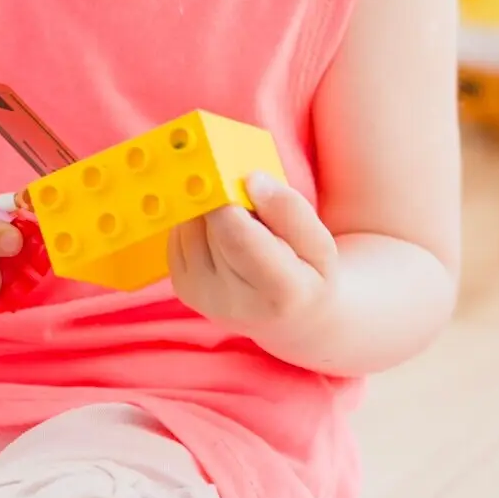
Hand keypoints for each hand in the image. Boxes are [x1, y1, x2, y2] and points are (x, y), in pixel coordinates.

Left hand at [168, 174, 337, 330]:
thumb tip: (251, 180)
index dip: (230, 199)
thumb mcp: (319, 243)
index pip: (237, 236)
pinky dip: (198, 225)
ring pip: (190, 226)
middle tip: (248, 204)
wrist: (289, 319)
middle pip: (212, 225)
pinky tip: (221, 236)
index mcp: (280, 292)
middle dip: (226, 201)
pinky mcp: (183, 290)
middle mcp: (233, 302)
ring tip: (240, 224)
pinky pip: (179, 235)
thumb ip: (290, 211)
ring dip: (210, 212)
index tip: (240, 178)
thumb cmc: (308, 274)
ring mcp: (203, 298)